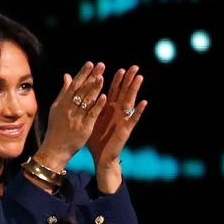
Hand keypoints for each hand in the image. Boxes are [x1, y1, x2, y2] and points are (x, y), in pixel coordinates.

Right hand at [35, 61, 106, 170]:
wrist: (54, 149)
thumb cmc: (56, 129)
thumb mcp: (56, 109)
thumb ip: (63, 92)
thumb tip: (67, 76)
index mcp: (61, 104)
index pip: (73, 85)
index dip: (82, 74)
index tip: (90, 64)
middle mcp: (68, 109)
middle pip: (81, 90)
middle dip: (91, 77)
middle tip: (101, 65)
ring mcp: (76, 119)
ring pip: (86, 101)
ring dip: (94, 88)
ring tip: (102, 76)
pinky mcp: (84, 128)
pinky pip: (91, 115)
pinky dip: (97, 105)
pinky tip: (104, 96)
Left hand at [87, 65, 147, 191]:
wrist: (100, 156)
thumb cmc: (94, 137)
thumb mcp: (89, 118)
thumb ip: (87, 105)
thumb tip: (79, 92)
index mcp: (108, 109)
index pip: (113, 91)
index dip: (115, 80)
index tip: (118, 68)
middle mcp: (117, 112)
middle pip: (123, 93)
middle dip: (128, 80)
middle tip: (133, 67)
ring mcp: (123, 119)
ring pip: (130, 101)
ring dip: (134, 90)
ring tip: (139, 78)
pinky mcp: (126, 129)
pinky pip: (133, 118)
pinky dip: (138, 111)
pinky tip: (143, 102)